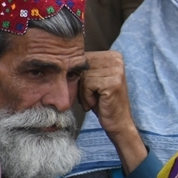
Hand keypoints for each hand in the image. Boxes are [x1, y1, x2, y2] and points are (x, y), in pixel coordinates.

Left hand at [79, 51, 146, 173]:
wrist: (117, 122)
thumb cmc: (101, 101)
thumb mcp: (92, 79)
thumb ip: (84, 66)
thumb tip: (60, 57)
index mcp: (113, 55)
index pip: (82, 59)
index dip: (81, 77)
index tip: (93, 88)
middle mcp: (117, 59)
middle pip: (82, 67)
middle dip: (82, 85)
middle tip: (93, 96)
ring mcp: (117, 70)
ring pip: (83, 76)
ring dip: (84, 93)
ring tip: (95, 100)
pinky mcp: (113, 82)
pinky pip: (87, 84)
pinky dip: (87, 97)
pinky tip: (96, 103)